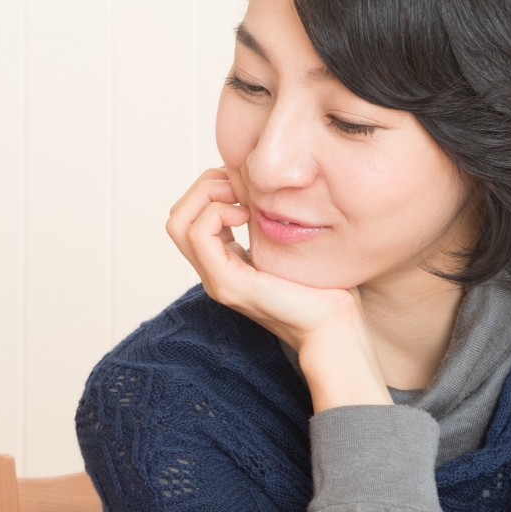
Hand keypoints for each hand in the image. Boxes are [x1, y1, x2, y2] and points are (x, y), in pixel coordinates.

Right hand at [165, 169, 389, 408]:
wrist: (334, 326)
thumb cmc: (324, 289)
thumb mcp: (291, 245)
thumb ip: (273, 223)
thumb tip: (268, 188)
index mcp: (227, 264)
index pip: (191, 217)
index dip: (212, 189)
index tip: (247, 184)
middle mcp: (214, 273)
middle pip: (176, 217)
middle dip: (204, 187)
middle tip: (239, 186)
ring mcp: (217, 279)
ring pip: (178, 223)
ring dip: (207, 196)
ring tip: (241, 199)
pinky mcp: (228, 283)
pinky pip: (198, 234)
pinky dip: (216, 212)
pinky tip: (245, 214)